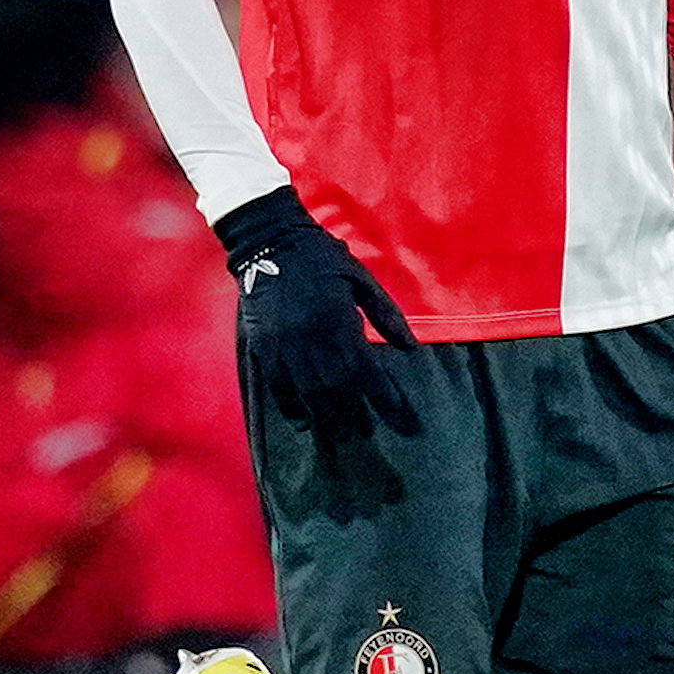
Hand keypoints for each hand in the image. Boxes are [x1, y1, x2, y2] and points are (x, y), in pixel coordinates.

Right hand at [215, 187, 418, 447]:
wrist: (269, 240)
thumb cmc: (321, 257)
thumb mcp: (360, 278)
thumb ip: (385, 313)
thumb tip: (410, 348)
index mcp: (339, 319)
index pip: (365, 369)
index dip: (383, 396)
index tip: (398, 414)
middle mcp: (312, 337)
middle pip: (336, 387)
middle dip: (354, 413)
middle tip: (364, 432)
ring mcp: (284, 343)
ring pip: (308, 391)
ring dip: (325, 415)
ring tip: (339, 433)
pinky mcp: (263, 345)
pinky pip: (276, 385)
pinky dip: (290, 406)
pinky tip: (302, 421)